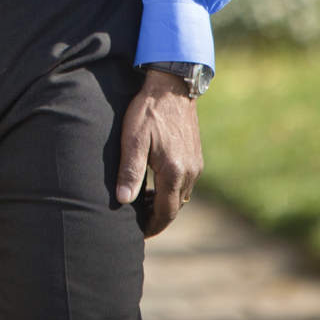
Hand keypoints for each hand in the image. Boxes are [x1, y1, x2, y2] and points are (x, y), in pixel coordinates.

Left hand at [116, 68, 202, 236]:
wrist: (172, 86)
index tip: (138, 233)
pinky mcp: (196, 156)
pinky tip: (155, 184)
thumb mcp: (133, 139)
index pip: (165, 212)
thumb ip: (130, 170)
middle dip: (157, 217)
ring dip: (164, 204)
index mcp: (174, 172)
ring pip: (181, 196)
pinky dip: (171, 190)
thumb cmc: (148, 110)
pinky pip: (185, 182)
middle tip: (136, 221)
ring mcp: (196, 164)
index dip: (152, 226)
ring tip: (142, 203)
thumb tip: (123, 200)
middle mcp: (190, 172)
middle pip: (174, 207)